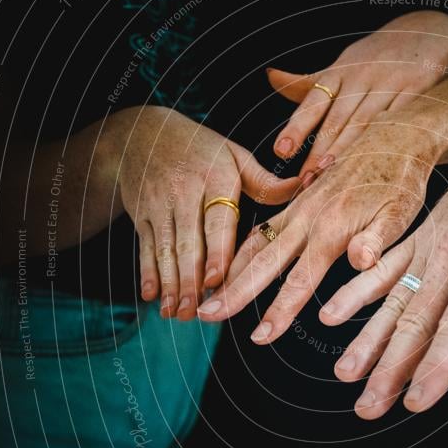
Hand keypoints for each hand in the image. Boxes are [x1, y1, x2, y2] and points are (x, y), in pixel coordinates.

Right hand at [100, 106, 299, 318]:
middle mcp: (184, 193)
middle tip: (198, 311)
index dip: (216, 253)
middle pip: (188, 243)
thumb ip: (266, 182)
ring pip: (165, 250)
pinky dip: (147, 274)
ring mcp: (159, 205)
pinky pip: (145, 248)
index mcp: (216, 179)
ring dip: (170, 284)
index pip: (217, 221)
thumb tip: (307, 186)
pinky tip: (151, 297)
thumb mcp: (234, 155)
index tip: (215, 281)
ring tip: (176, 312)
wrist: (143, 134)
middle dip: (190, 280)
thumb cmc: (201, 149)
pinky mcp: (141, 215)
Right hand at [197, 118, 442, 330]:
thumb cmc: (402, 181)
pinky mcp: (301, 200)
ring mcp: (300, 208)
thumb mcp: (401, 212)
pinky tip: (231, 262)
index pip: (300, 279)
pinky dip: (243, 248)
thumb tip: (358, 260)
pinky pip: (264, 227)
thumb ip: (378, 239)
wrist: (396, 138)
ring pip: (257, 242)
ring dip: (230, 269)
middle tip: (206, 315)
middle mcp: (308, 219)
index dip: (279, 310)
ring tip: (208, 293)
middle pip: (264, 262)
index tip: (260, 336)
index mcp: (332, 229)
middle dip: (234, 291)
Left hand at [268, 11, 447, 185]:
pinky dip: (384, 140)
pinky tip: (373, 161)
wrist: (425, 32)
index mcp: (340, 73)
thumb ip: (308, 81)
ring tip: (330, 176)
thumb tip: (270, 77)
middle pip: (337, 119)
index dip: (297, 127)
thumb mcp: (341, 65)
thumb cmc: (375, 58)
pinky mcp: (417, 91)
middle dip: (319, 150)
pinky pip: (397, 120)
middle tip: (305, 180)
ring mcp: (390, 83)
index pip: (313, 103)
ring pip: (364, 123)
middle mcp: (361, 77)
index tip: (281, 150)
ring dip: (346, 151)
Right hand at [318, 111, 447, 418]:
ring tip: (346, 374)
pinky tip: (332, 314)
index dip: (437, 366)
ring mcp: (433, 244)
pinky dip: (358, 290)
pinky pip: (386, 266)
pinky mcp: (423, 234)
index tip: (415, 402)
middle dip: (391, 369)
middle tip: (367, 407)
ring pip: (394, 299)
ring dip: (369, 340)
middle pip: (417, 322)